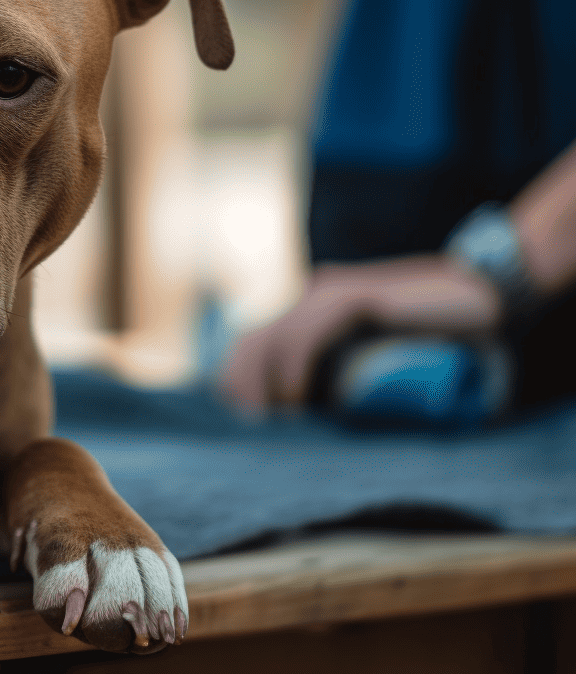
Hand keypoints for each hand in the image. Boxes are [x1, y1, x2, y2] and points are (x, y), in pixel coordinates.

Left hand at [220, 256, 500, 412]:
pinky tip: (295, 400)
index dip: (240, 384)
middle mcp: (313, 297)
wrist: (487, 299)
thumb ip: (348, 379)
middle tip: (251, 435)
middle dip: (241, 390)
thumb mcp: (377, 363)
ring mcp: (329, 293)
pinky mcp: (354, 297)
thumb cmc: (438, 338)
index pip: (254, 345)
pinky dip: (293, 370)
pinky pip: (306, 336)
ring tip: (274, 427)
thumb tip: (319, 429)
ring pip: (271, 340)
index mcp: (311, 310)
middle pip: (250, 344)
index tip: (247, 426)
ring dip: (264, 387)